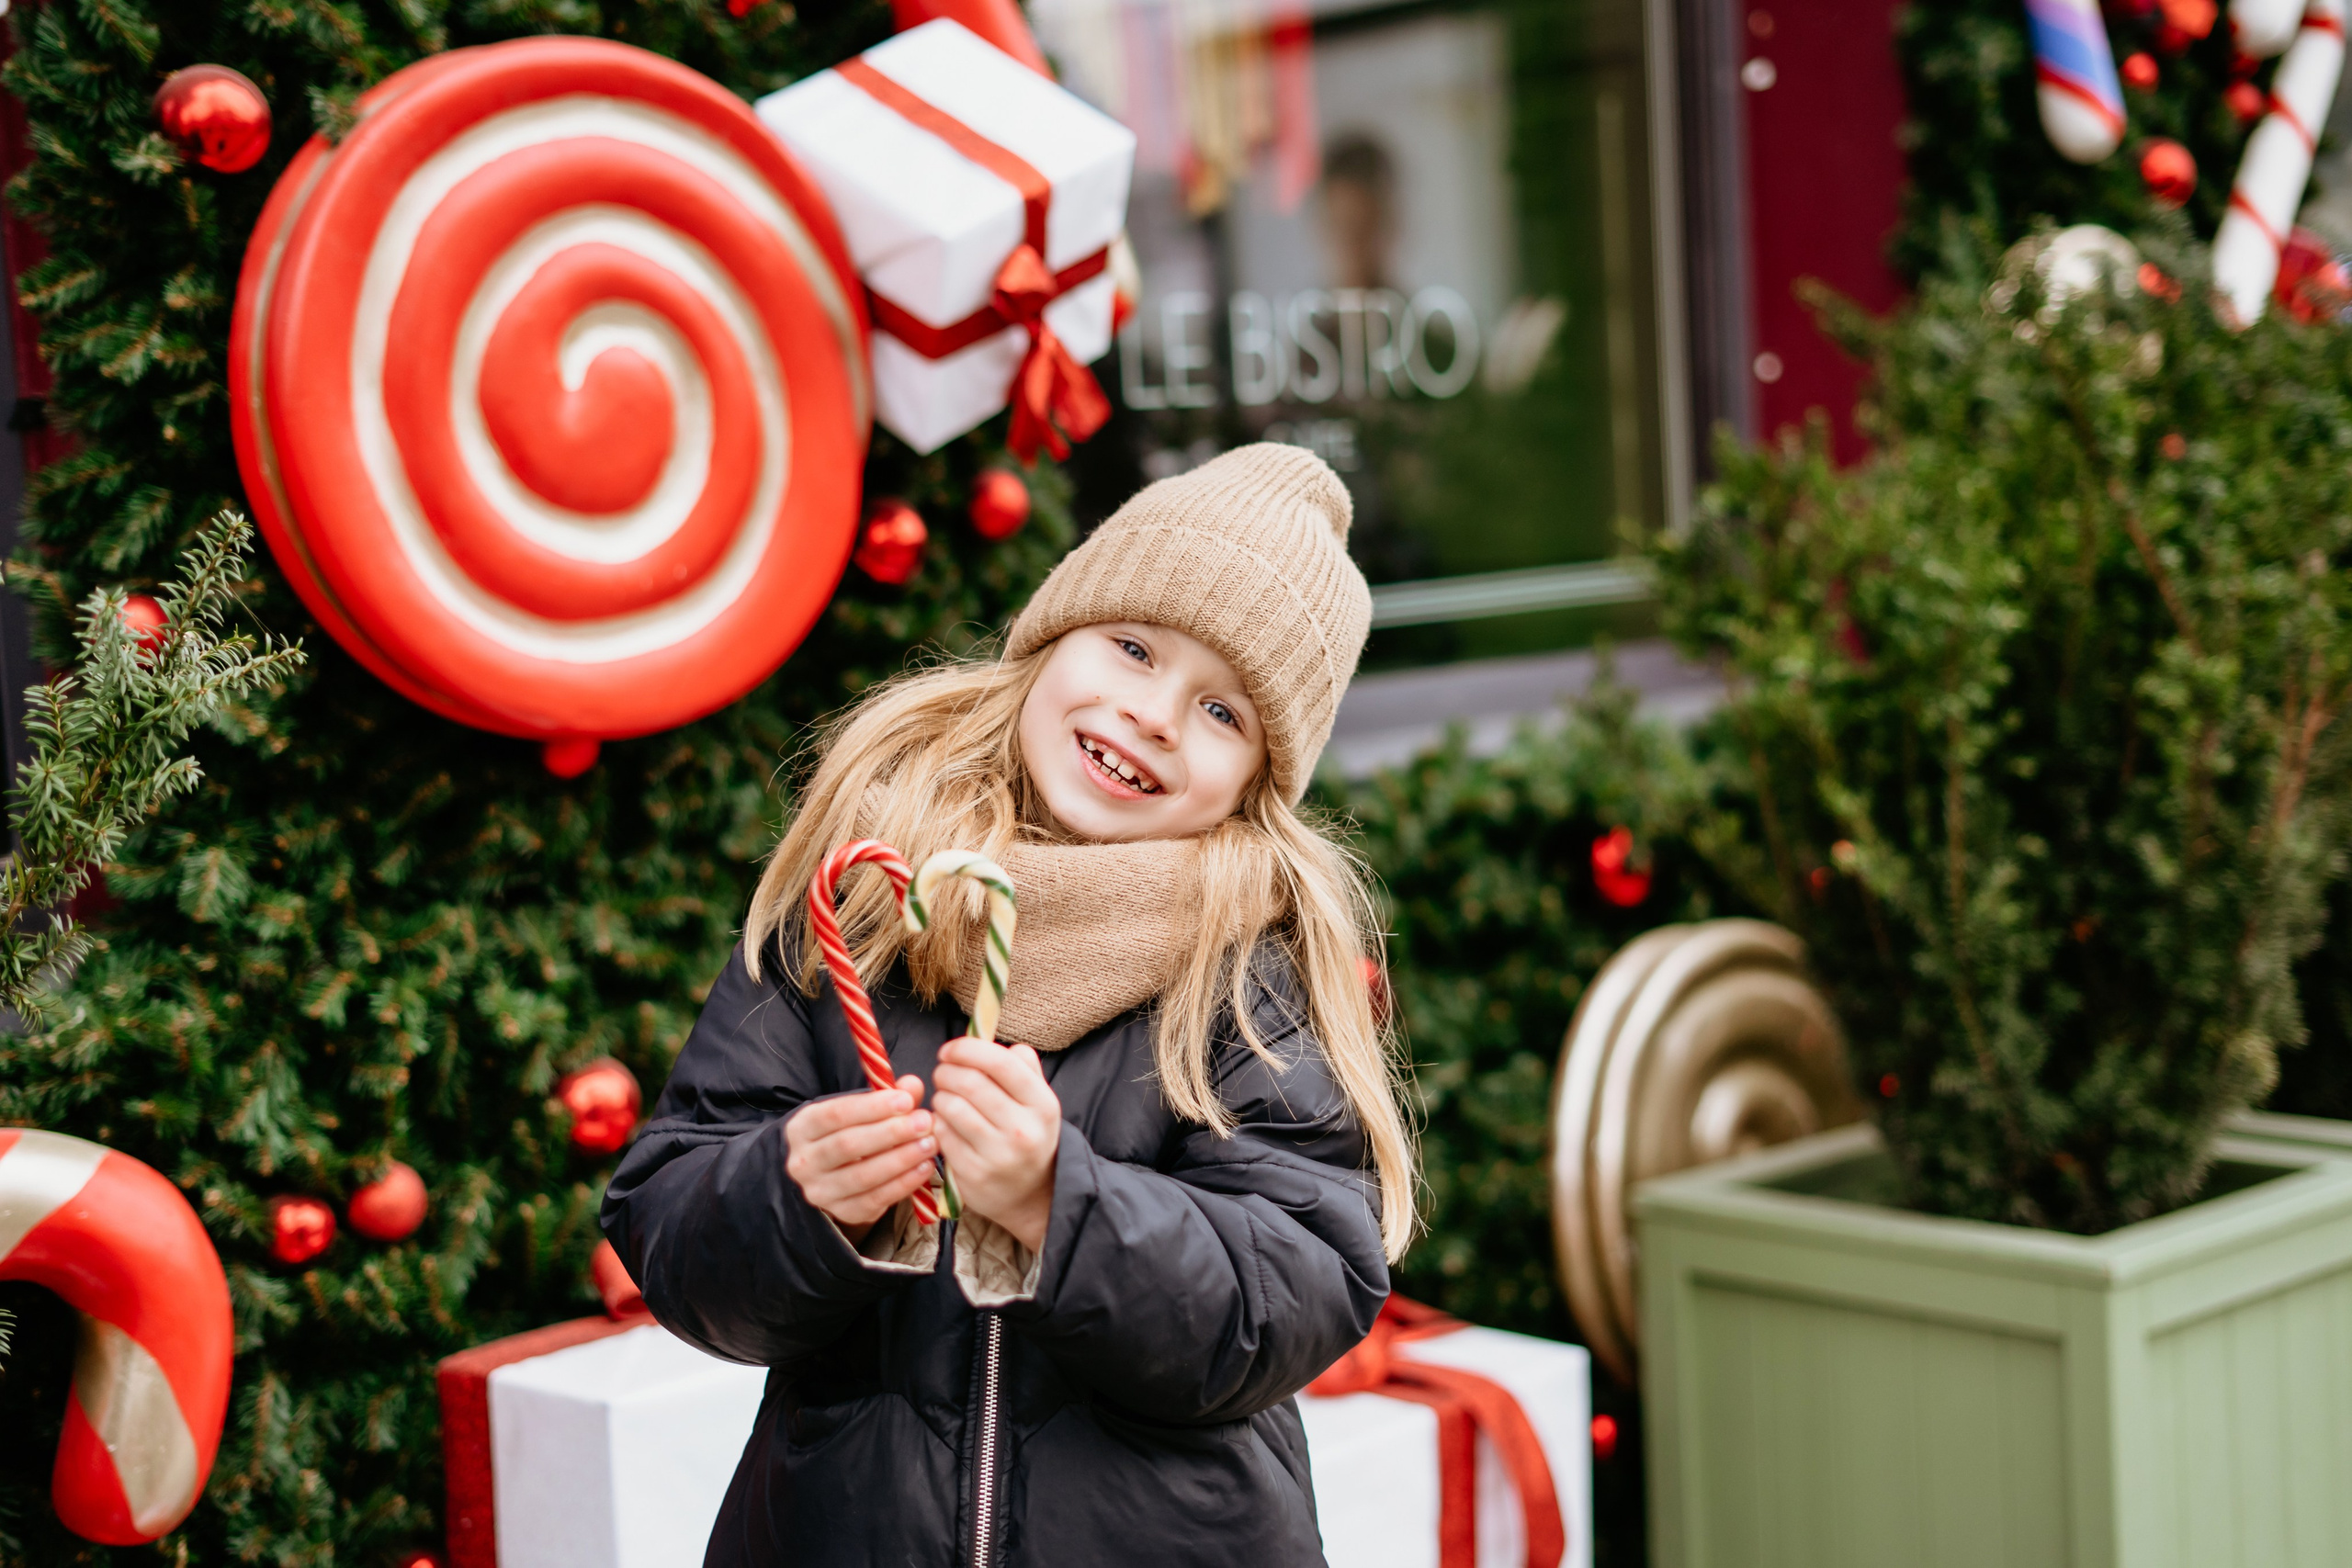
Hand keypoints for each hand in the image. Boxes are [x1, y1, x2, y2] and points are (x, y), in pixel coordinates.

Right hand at [784, 1075, 935, 1243]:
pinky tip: (924, 1168)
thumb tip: (913, 1085)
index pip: (835, 1114)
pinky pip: (875, 1200)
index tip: (907, 1100)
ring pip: (862, 1176)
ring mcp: (819, 1191)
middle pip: (848, 1145)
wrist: (832, 1174)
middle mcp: (803, 1162)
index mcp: (802, 1128)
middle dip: (891, 1133)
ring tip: (930, 1144)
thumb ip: (888, 1096)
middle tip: (925, 1122)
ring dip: (901, 1159)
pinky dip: (903, 1184)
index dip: (873, 1107)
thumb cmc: (849, 1132)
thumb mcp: (860, 1111)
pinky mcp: (842, 1212)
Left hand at [931, 1038, 1059, 1252]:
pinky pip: (941, 1133)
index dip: (967, 1048)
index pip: (999, 1062)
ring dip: (940, 1096)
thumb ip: (1022, 1066)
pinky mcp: (972, 1173)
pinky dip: (937, 1121)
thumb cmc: (1029, 1135)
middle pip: (969, 1082)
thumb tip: (990, 1039)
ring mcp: (997, 1155)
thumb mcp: (1038, 1101)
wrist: (1032, 1194)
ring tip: (946, 1098)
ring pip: (950, 1106)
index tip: (950, 1050)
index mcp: (1042, 1104)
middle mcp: (1022, 1130)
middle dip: (946, 1071)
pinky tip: (946, 1123)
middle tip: (943, 1073)